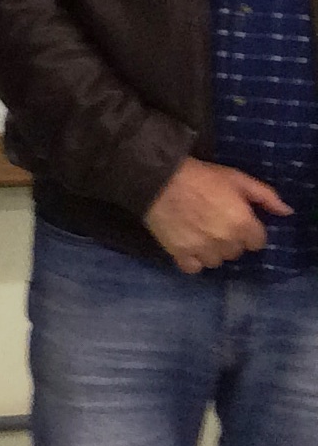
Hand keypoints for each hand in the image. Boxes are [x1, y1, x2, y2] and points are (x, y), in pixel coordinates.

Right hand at [145, 158, 291, 272]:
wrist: (158, 181)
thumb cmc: (201, 177)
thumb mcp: (237, 178)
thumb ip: (266, 196)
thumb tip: (287, 212)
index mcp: (243, 224)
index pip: (258, 242)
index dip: (249, 232)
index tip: (239, 222)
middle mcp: (225, 241)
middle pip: (236, 252)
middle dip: (231, 241)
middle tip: (217, 224)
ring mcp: (202, 250)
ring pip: (216, 262)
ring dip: (213, 251)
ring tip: (202, 236)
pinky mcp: (180, 254)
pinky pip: (194, 268)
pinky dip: (194, 260)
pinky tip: (190, 247)